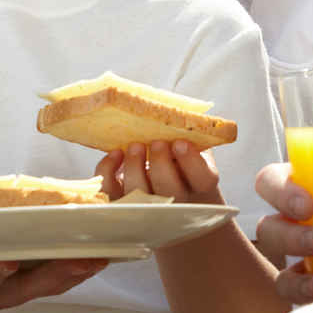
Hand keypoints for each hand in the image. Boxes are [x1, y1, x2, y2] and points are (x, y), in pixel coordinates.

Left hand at [95, 140, 222, 204]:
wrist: (164, 174)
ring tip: (135, 146)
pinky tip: (115, 153)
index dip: (192, 162)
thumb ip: (185, 130)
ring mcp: (148, 202)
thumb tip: (172, 110)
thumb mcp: (190, 140)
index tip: (180, 142)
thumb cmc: (179, 153)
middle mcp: (176, 198)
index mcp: (200, 182)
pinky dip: (109, 170)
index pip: (203, 179)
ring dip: (135, 167)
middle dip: (161, 164)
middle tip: (157, 143)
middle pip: (170, 191)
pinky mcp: (121, 198)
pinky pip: (110, 191)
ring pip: (139, 193)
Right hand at [252, 162, 312, 304]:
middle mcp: (298, 219)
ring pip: (276, 265)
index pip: (273, 181)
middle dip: (288, 235)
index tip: (307, 207)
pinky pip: (291, 291)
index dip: (279, 190)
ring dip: (292, 274)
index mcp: (311, 185)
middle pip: (270, 226)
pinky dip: (301, 294)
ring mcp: (302, 255)